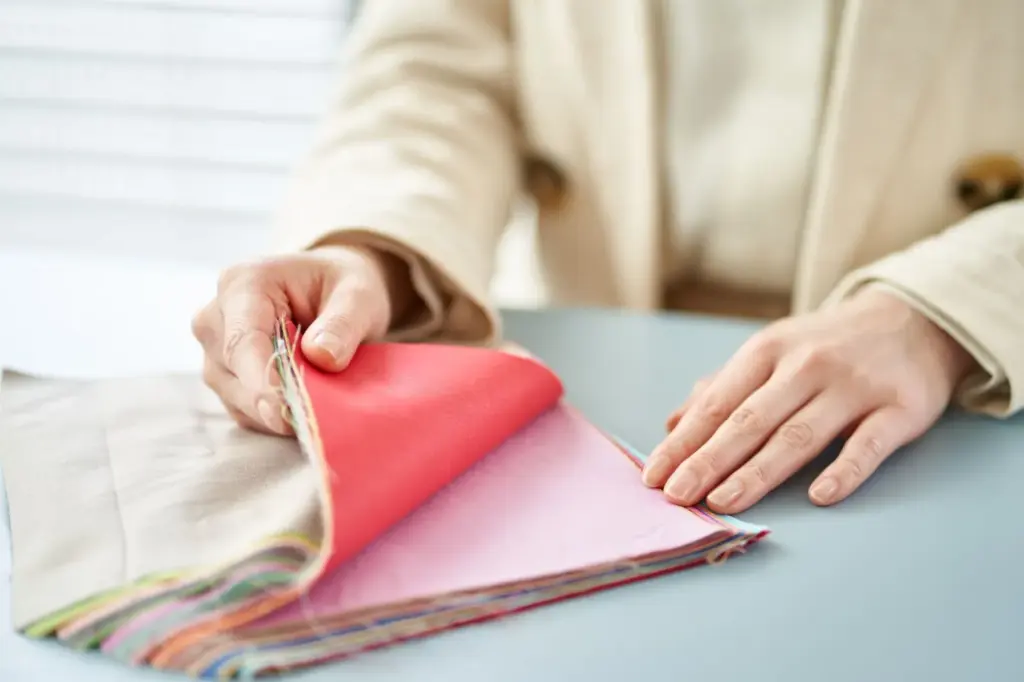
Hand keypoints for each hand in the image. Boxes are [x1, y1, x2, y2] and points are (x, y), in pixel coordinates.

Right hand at [191, 245, 410, 434]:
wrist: (335, 294)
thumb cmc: (343, 288)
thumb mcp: (359, 296)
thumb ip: (343, 324)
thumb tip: (322, 357)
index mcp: (242, 284)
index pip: (243, 340)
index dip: (262, 379)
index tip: (286, 408)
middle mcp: (217, 318)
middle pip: (235, 374)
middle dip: (277, 401)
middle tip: (320, 416)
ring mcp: (216, 351)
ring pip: (238, 399)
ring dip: (279, 411)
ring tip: (321, 404)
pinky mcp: (226, 379)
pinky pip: (246, 412)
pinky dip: (277, 418)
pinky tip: (305, 406)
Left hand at [642, 288, 974, 512]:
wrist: (912, 317)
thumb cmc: (825, 345)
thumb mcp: (771, 352)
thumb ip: (722, 388)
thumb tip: (672, 425)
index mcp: (767, 351)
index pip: (718, 403)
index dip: (684, 442)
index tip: (654, 476)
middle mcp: (807, 366)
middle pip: (750, 421)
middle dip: (709, 460)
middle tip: (676, 496)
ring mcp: (854, 387)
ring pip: (799, 435)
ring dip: (758, 471)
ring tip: (723, 502)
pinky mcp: (900, 408)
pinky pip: (869, 445)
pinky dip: (845, 470)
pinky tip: (820, 496)